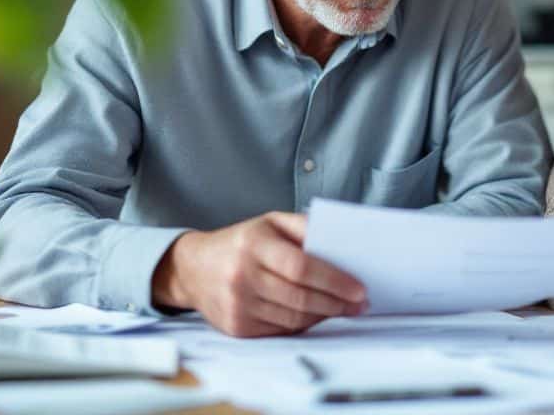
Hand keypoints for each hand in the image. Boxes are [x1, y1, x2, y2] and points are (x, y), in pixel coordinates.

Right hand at [152, 212, 366, 336]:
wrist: (193, 268)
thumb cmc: (241, 242)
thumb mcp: (270, 222)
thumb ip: (304, 228)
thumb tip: (341, 244)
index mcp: (254, 245)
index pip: (301, 267)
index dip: (334, 281)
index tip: (359, 288)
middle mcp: (242, 276)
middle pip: (300, 297)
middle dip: (336, 303)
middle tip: (360, 303)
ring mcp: (237, 305)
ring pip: (293, 319)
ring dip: (324, 316)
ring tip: (343, 308)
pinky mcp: (236, 327)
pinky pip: (280, 331)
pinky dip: (303, 325)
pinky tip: (316, 315)